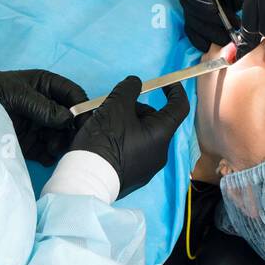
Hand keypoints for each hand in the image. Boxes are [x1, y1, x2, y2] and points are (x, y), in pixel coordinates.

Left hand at [0, 69, 84, 165]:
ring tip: (52, 150)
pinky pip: (46, 150)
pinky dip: (49, 156)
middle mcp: (45, 105)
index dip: (81, 107)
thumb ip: (44, 107)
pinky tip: (47, 158)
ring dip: (60, 143)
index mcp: (45, 85)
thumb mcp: (18, 95)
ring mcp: (37, 124)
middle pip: (69, 118)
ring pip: (60, 135)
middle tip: (67, 141)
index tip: (85, 123)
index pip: (72, 94)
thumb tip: (68, 119)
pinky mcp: (28, 142)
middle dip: (71, 130)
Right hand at [71, 76, 189, 197]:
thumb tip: (135, 84)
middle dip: (138, 109)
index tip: (164, 84)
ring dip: (129, 124)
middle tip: (115, 107)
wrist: (85, 181)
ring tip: (104, 125)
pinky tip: (105, 141)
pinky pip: (135, 151)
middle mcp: (160, 153)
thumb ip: (128, 89)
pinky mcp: (134, 177)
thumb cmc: (105, 140)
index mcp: (161, 135)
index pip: (179, 107)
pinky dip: (124, 140)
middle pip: (156, 121)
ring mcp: (148, 168)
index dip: (174, 91)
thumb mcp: (115, 106)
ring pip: (144, 135)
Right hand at [172, 0, 264, 50]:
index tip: (214, 9)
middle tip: (229, 27)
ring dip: (209, 31)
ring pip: (192, 17)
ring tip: (231, 36)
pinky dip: (205, 38)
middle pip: (187, 1)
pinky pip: (195, 27)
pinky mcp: (199, 10)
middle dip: (207, 18)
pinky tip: (220, 43)